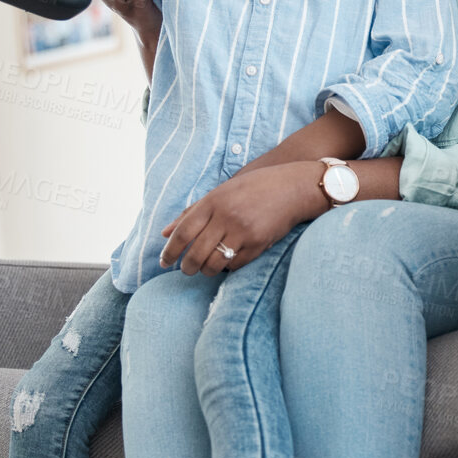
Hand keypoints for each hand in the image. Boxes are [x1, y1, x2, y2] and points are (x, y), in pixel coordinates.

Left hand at [159, 162, 323, 275]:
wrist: (294, 187)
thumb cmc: (255, 187)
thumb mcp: (222, 192)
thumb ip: (193, 212)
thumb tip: (165, 232)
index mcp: (214, 201)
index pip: (183, 232)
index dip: (169, 251)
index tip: (163, 262)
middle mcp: (226, 216)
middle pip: (195, 252)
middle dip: (186, 267)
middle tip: (185, 270)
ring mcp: (243, 231)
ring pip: (213, 263)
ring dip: (205, 270)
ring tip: (204, 269)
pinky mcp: (258, 244)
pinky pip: (234, 265)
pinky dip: (226, 268)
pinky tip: (226, 263)